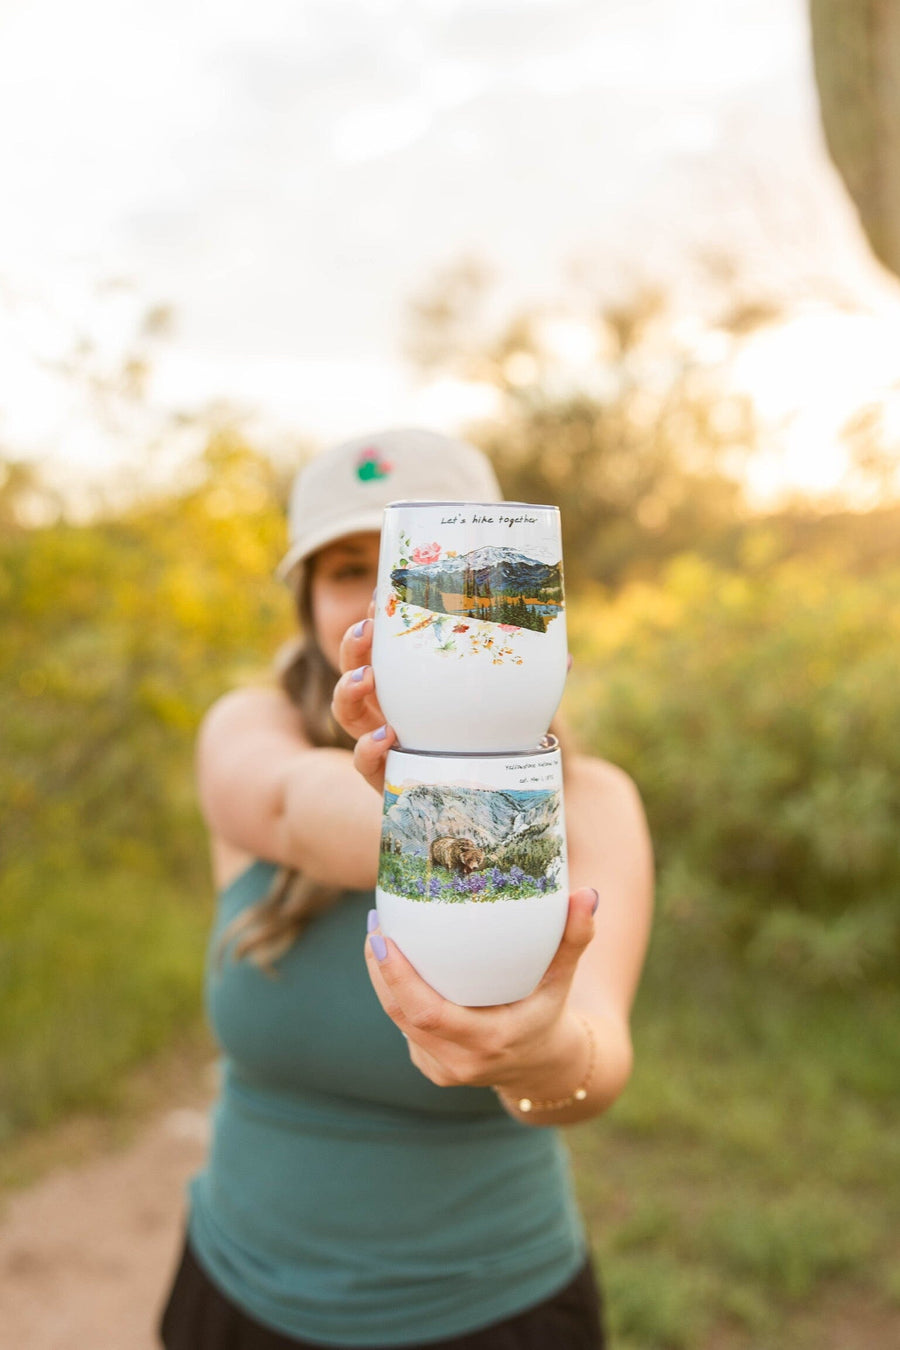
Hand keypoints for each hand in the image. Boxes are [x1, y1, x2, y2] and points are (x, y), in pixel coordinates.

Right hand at [332, 608, 573, 794]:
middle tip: (366, 629)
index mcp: (411, 684)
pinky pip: (364, 764)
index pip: (383, 644)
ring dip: (346, 689)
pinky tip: (387, 736)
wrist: (489, 804)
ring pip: (346, 714)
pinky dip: (368, 749)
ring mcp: (382, 744)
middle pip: (354, 669)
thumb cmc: (492, 745)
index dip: (375, 619)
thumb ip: (527, 684)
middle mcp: (388, 709)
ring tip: (366, 676)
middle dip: (353, 646)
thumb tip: (565, 656)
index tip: (379, 596)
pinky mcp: (385, 780)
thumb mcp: (510, 707)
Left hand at [364, 886, 598, 1095]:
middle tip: (376, 921)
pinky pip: (405, 1027)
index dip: (397, 977)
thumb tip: (588, 894)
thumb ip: (575, 938)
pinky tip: (392, 962)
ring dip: (381, 978)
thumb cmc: (552, 1011)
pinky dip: (394, 993)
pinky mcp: (431, 1067)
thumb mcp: (564, 978)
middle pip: (402, 1014)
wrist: (545, 1067)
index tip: (382, 936)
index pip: (428, 1013)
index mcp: (489, 1042)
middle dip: (380, 968)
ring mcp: (442, 1070)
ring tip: (378, 932)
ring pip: (398, 1020)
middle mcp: (460, 1063)